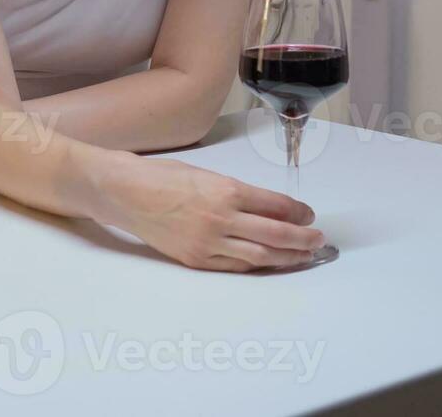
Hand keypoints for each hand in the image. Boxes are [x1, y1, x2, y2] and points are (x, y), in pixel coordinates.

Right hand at [89, 153, 324, 272]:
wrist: (123, 192)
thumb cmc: (160, 176)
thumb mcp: (205, 174)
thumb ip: (237, 193)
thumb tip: (270, 209)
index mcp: (226, 191)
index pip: (276, 206)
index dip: (298, 213)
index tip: (309, 215)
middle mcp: (221, 219)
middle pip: (276, 235)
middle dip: (303, 239)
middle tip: (318, 240)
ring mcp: (208, 243)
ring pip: (260, 256)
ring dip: (287, 258)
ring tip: (302, 256)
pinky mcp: (195, 259)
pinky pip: (235, 266)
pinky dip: (256, 265)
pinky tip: (269, 263)